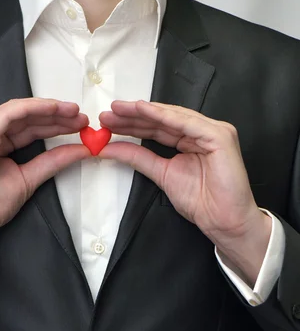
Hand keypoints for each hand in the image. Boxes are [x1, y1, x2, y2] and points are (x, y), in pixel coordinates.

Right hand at [0, 98, 89, 273]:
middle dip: (55, 114)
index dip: (54, 123)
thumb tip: (80, 150)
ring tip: (72, 112)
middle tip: (81, 117)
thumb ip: (53, 162)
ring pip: (17, 111)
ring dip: (47, 109)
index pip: (27, 126)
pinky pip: (7, 116)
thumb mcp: (29, 178)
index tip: (79, 124)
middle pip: (24, 116)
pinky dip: (31, 110)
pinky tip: (52, 110)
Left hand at [99, 100, 271, 283]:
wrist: (223, 221)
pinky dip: (164, 116)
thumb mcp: (161, 174)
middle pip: (162, 119)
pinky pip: (187, 123)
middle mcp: (202, 131)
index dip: (132, 124)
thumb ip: (138, 158)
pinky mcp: (220, 136)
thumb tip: (109, 148)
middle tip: (107, 113)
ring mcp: (213, 131)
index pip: (157, 127)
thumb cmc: (201, 202)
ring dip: (144, 112)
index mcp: (191, 139)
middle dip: (133, 115)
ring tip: (119, 109)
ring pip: (172, 117)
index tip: (107, 121)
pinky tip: (143, 110)